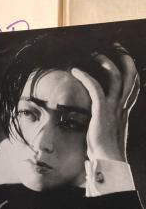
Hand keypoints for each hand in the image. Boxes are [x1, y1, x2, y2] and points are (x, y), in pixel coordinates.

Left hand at [71, 43, 139, 162]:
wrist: (108, 162)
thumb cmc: (104, 151)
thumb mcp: (107, 133)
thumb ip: (105, 123)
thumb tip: (95, 122)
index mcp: (125, 111)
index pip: (133, 86)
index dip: (131, 70)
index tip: (124, 59)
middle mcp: (122, 107)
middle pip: (131, 76)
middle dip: (124, 58)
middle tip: (115, 47)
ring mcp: (114, 108)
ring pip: (116, 76)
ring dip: (105, 62)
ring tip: (94, 55)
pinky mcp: (102, 111)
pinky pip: (95, 87)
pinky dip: (86, 76)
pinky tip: (76, 71)